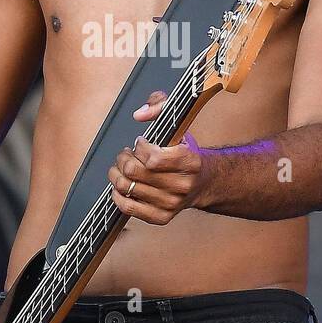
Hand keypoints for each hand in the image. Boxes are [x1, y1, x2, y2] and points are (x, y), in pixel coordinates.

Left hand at [108, 91, 206, 224]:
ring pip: (127, 188)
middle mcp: (182, 186)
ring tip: (123, 167)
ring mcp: (171, 204)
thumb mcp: (180, 124)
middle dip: (123, 158)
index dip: (139, 147)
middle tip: (126, 154)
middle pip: (135, 172)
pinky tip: (121, 184)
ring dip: (117, 173)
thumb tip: (140, 114)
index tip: (141, 143)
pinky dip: (117, 194)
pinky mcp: (161, 217)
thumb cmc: (187, 153)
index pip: (153, 158)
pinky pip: (127, 207)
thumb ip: (161, 106)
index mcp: (190, 162)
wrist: (204, 183)